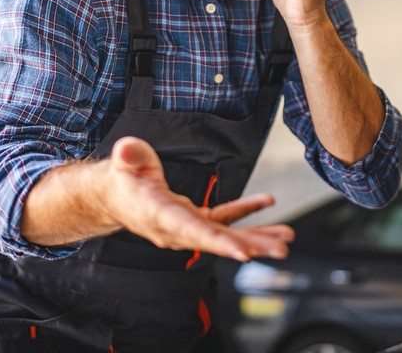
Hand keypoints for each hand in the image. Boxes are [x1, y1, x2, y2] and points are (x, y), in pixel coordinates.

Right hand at [103, 137, 293, 260]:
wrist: (115, 196)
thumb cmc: (122, 179)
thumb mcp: (123, 163)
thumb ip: (130, 156)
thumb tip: (128, 148)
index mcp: (160, 216)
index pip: (192, 231)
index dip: (218, 243)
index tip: (243, 253)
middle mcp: (178, 229)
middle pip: (218, 241)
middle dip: (251, 246)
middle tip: (281, 250)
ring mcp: (189, 227)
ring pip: (227, 235)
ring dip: (258, 237)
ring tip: (286, 237)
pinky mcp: (195, 220)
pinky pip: (224, 218)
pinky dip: (246, 212)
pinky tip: (267, 203)